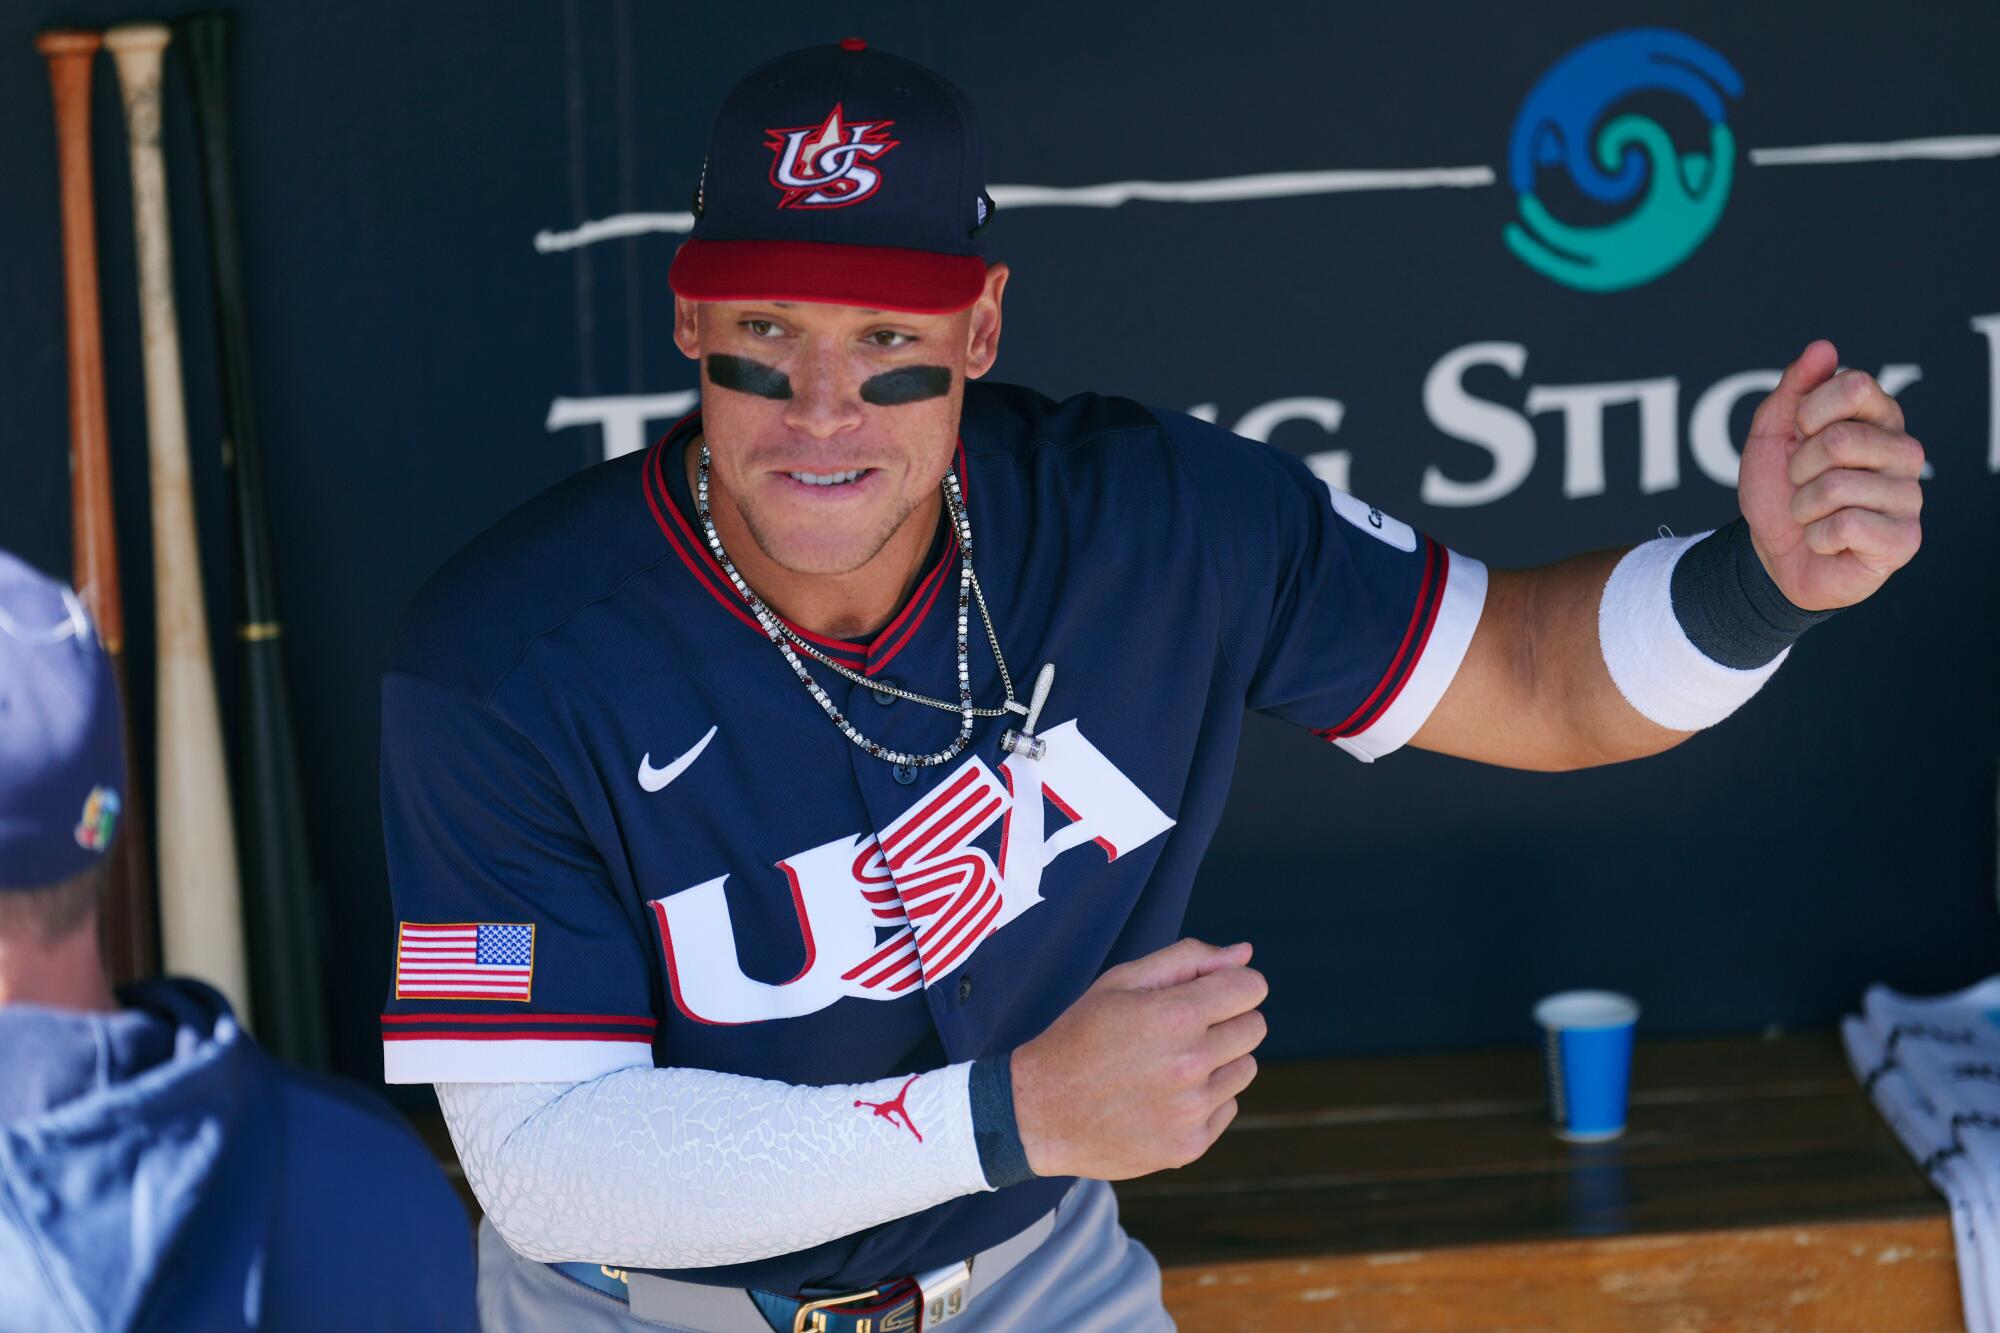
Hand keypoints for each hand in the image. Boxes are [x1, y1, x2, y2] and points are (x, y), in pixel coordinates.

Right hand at [1009, 938, 1266, 1179]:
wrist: (1039, 1112)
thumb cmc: (1080, 1036)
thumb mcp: (1121, 983)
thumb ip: (1188, 959)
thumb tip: (1245, 953)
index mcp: (1175, 1016)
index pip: (1251, 988)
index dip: (1233, 984)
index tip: (1211, 991)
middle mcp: (1190, 1065)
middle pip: (1254, 1028)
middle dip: (1228, 1020)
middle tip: (1183, 1028)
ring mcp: (1191, 1111)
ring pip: (1245, 1069)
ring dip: (1220, 1061)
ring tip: (1170, 1064)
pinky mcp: (1189, 1146)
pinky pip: (1227, 1107)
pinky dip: (1205, 1099)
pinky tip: (1164, 1096)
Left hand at [1737, 338, 1923, 610]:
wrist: (1772, 556)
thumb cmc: (1779, 492)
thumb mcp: (1771, 435)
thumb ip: (1794, 388)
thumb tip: (1823, 347)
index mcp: (1879, 418)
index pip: (1855, 385)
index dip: (1809, 413)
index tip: (1799, 435)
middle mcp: (1904, 451)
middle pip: (1842, 439)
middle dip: (1800, 466)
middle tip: (1803, 483)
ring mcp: (1909, 495)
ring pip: (1836, 486)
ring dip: (1803, 506)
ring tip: (1813, 514)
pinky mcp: (1904, 538)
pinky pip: (1845, 526)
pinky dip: (1817, 536)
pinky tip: (1828, 540)